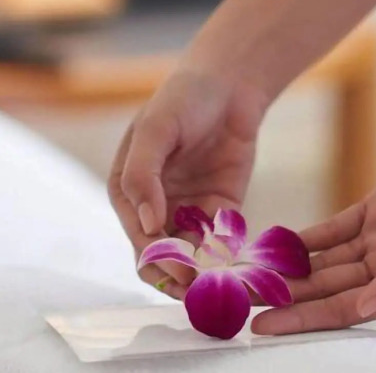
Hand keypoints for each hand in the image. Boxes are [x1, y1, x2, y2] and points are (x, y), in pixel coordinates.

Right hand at [109, 66, 270, 296]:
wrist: (229, 82)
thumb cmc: (182, 99)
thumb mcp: (157, 131)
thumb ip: (143, 175)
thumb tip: (145, 223)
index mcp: (127, 193)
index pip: (141, 242)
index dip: (162, 263)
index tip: (186, 276)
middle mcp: (154, 209)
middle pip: (165, 261)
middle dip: (185, 280)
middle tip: (211, 292)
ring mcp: (187, 211)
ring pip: (194, 260)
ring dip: (211, 275)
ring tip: (234, 288)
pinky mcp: (220, 211)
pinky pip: (222, 244)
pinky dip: (232, 258)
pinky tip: (248, 268)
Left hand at [253, 117, 375, 333]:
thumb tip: (367, 308)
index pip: (344, 309)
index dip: (301, 318)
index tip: (261, 326)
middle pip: (325, 289)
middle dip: (282, 297)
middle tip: (235, 300)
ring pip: (323, 262)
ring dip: (286, 270)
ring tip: (244, 275)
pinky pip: (332, 230)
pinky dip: (303, 238)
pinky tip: (273, 243)